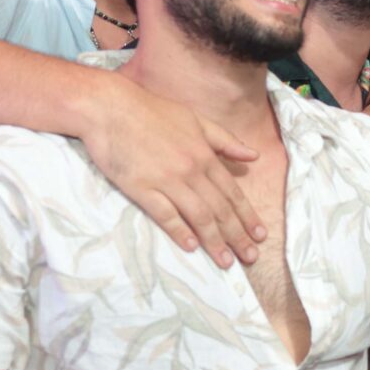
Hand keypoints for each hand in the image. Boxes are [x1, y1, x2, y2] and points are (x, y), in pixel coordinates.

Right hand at [80, 71, 265, 266]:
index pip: (232, 193)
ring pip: (198, 215)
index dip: (247, 216)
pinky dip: (179, 231)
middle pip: (220, 209)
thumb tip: (254, 155)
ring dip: (214, 241)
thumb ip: (225, 140)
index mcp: (205, 155)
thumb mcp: (196, 119)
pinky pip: (165, 214)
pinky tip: (191, 246)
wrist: (109, 107)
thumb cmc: (152, 111)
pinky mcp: (141, 187)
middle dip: (237, 235)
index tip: (260, 235)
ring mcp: (166, 180)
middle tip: (251, 257)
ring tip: (226, 261)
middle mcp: (191, 170)